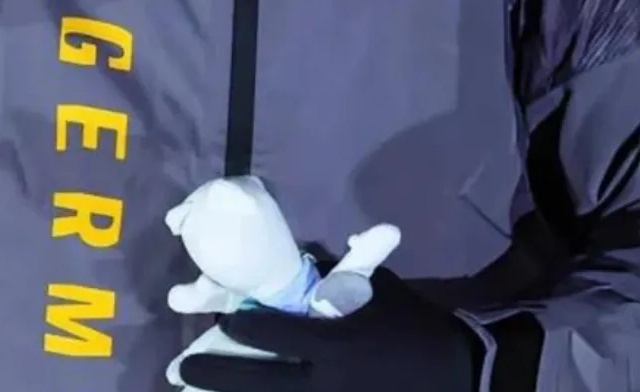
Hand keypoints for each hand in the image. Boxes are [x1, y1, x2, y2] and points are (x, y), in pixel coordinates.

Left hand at [178, 268, 482, 391]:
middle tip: (181, 369)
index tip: (220, 322)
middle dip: (216, 374)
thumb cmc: (412, 323)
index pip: (273, 334)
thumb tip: (306, 260)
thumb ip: (338, 277)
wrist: (458, 373)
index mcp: (332, 341)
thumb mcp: (377, 288)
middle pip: (258, 380)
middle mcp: (325, 382)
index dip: (241, 330)